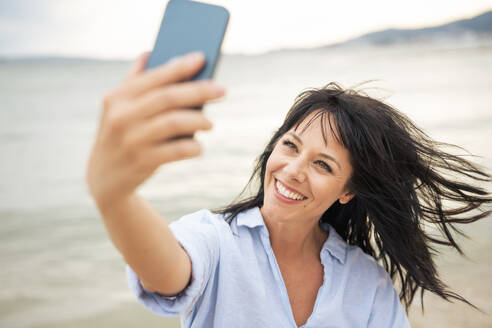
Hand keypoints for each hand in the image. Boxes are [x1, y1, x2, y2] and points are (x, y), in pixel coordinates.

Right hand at [86, 51, 224, 209]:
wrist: (104, 178)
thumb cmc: (120, 135)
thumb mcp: (118, 108)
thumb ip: (133, 81)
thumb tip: (151, 52)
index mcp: (117, 97)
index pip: (154, 77)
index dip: (179, 67)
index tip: (202, 58)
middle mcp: (121, 116)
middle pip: (168, 97)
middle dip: (199, 91)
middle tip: (222, 89)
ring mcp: (130, 140)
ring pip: (173, 122)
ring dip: (198, 120)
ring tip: (210, 123)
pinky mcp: (141, 162)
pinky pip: (176, 151)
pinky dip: (192, 147)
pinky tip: (199, 147)